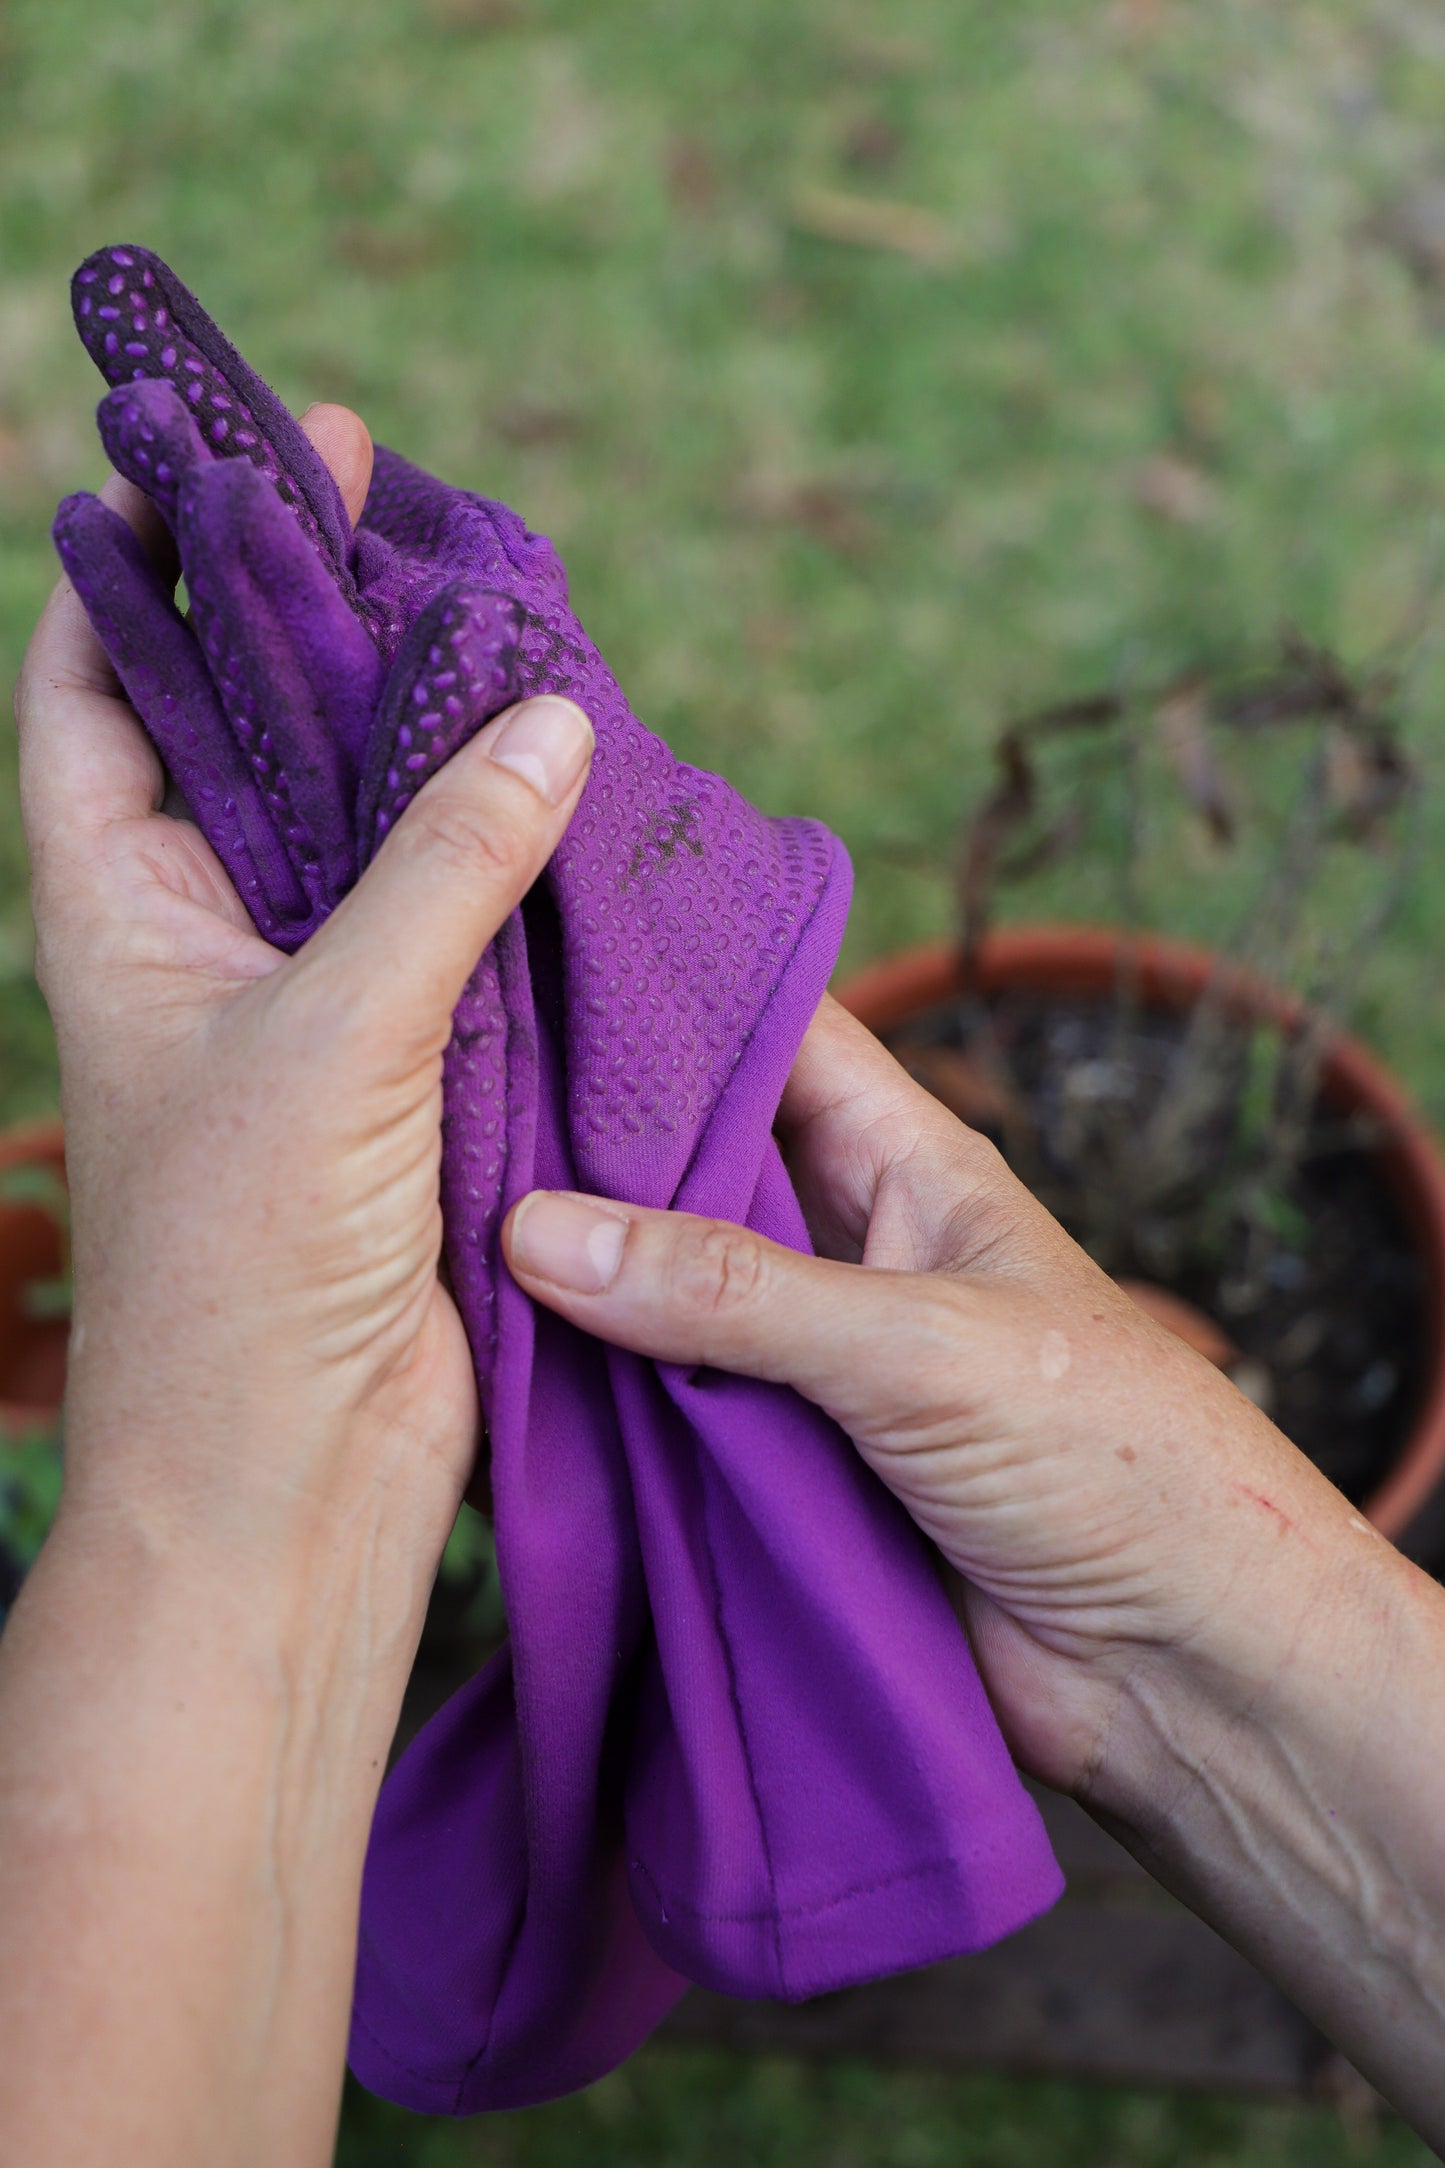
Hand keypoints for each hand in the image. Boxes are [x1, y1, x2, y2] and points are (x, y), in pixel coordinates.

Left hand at [17, 404, 593, 1603]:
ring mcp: (308, 997)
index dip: (140, 565)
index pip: (96, 688)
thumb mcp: (334, 1040)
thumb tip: (542, 719)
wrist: (296, 1479)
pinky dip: (499, 851)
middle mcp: (205, 936)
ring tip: (491, 610)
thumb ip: (440, 870)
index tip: (214, 454)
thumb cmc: (247, 1270)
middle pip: (245, 733)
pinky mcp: (406, 1063)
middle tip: (386, 499)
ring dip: (417, 733)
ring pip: (363, 825)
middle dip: (303, 619)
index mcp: (121, 908)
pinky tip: (561, 780)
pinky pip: (452, 921)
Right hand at [503, 991, 1364, 1797]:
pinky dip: (593, 1398)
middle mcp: (846, 1247)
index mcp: (907, 1166)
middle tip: (443, 1095)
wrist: (1178, 1673)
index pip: (775, 1032)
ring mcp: (807, 1361)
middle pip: (694, 1162)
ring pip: (664, 1292)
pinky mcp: (779, 1470)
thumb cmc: (1113, 1460)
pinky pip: (664, 1412)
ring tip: (433, 1222)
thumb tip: (541, 1232)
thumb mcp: (918, 1348)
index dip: (671, 988)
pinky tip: (494, 1371)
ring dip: (577, 1281)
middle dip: (587, 1139)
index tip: (539, 952)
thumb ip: (732, 1292)